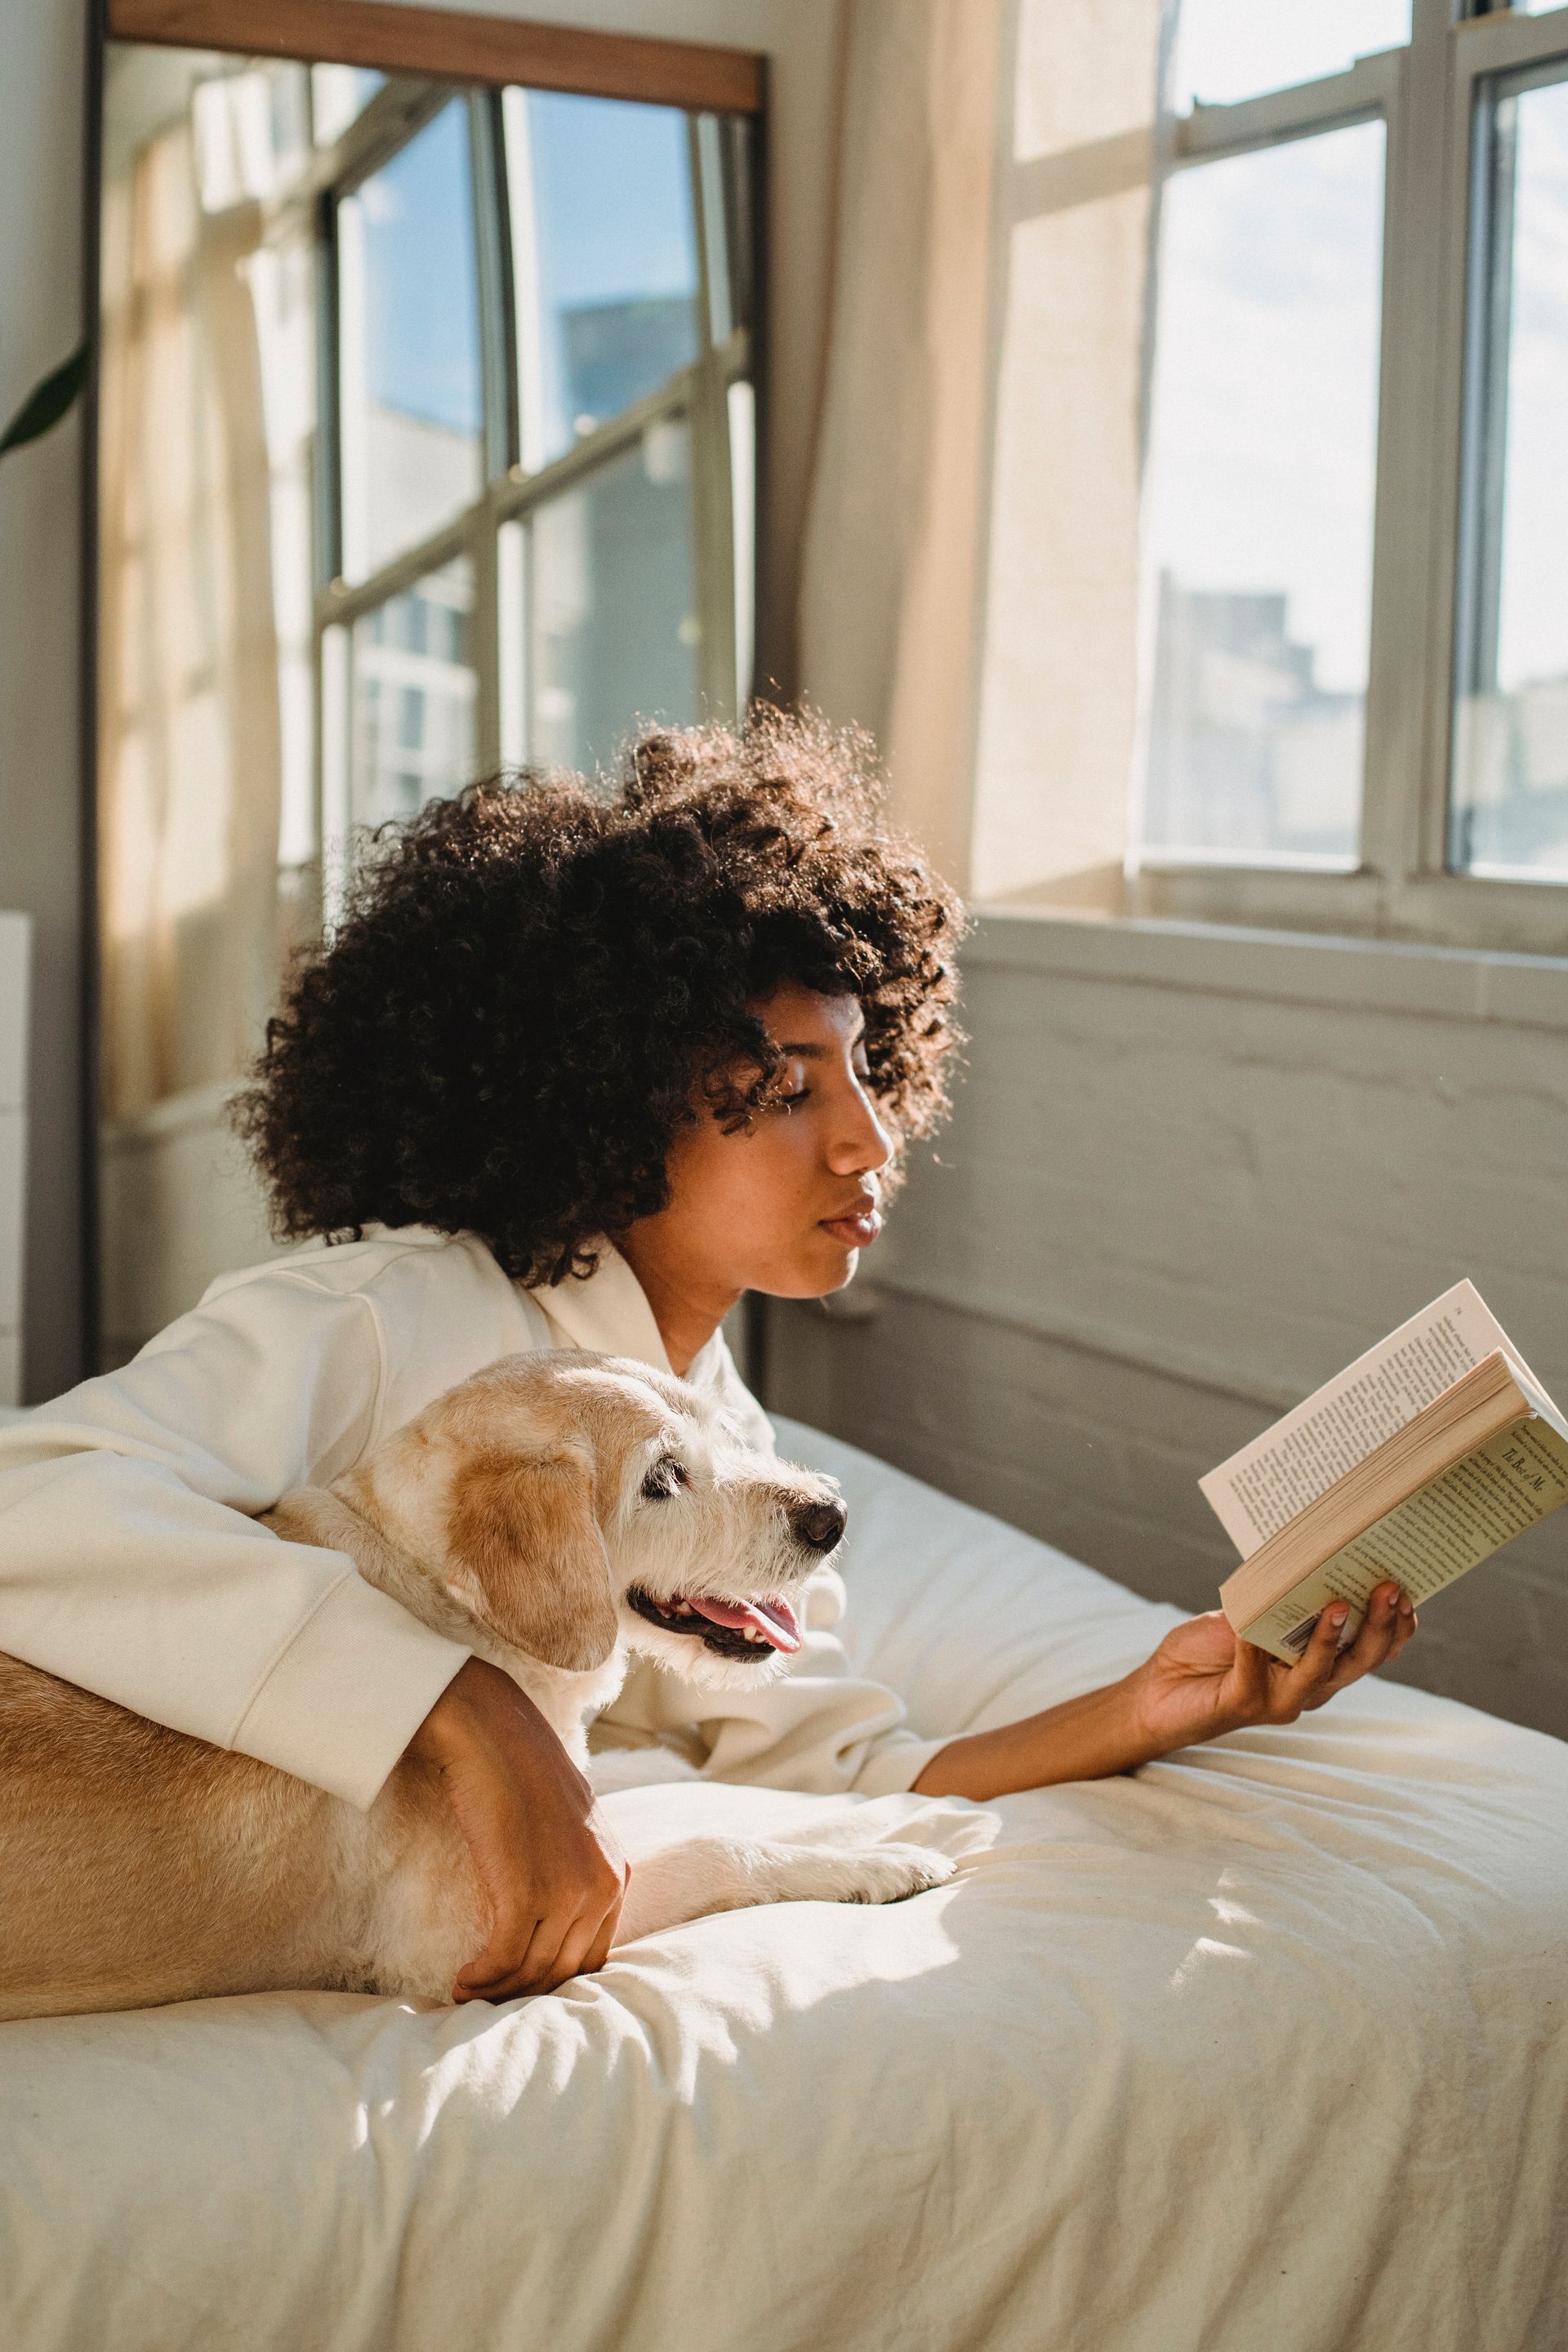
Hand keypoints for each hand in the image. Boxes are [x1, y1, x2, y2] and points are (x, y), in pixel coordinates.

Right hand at [407, 1657, 628, 2001]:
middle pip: (565, 1972)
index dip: (554, 1982)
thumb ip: (574, 1871)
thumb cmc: (522, 1774)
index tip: (520, 1988)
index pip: (594, 1956)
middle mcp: (603, 1887)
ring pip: (533, 1972)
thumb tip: (551, 1927)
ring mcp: (568, 1892)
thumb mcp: (570, 1827)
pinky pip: (505, 1961)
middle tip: (488, 2000)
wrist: (493, 1733)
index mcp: (618, 1873)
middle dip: (525, 1994)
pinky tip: (461, 1979)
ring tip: (466, 1992)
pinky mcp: (526, 1894)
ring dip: (496, 1992)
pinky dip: (481, 1979)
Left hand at [1128, 1582, 1417, 1754]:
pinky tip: (1252, 1623)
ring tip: (1338, 1604)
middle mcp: (1308, 1688)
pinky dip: (1254, 1646)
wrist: (1157, 1692)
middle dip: (1377, 1626)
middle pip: (1357, 1663)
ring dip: (1330, 1639)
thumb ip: (1277, 1600)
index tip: (1410, 1593)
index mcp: (1319, 1666)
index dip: (1395, 1628)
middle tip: (1389, 1588)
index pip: (1371, 1651)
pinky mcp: (1242, 1705)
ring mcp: (1278, 1701)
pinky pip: (1253, 1674)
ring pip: (1318, 1674)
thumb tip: (1306, 1559)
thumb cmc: (1206, 1651)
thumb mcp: (1248, 1616)